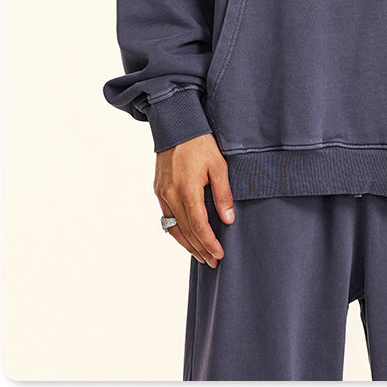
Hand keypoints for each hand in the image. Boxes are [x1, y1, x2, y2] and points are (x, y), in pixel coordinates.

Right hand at [154, 133, 234, 268]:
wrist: (176, 124)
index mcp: (187, 190)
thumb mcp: (218, 165)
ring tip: (201, 255)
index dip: (209, 243)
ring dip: (187, 244)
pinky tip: (186, 236)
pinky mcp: (158, 189)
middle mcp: (170, 195)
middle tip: (213, 262)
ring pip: (173, 228)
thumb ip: (223, 194)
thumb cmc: (200, 142)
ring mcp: (162, 193)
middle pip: (186, 231)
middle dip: (200, 249)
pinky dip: (177, 230)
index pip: (199, 226)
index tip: (220, 255)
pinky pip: (166, 217)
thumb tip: (227, 219)